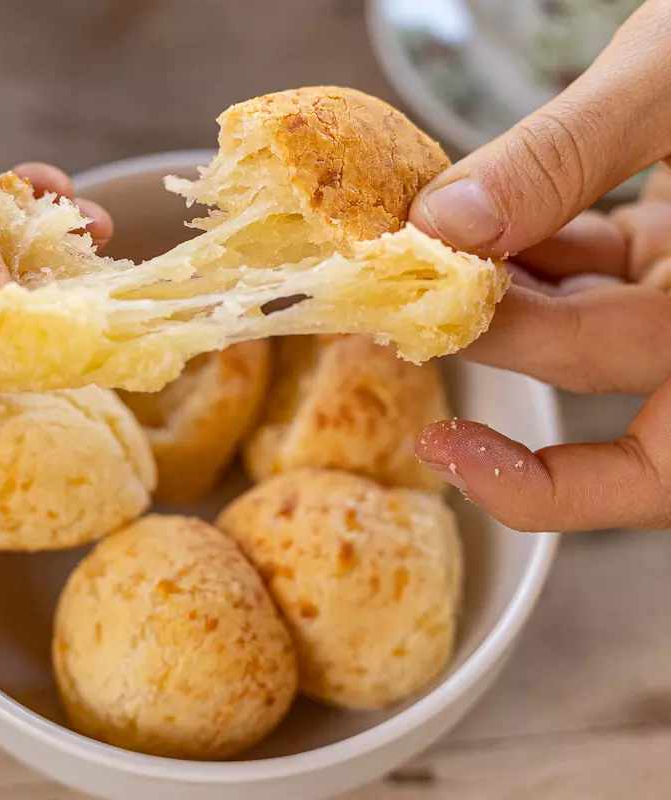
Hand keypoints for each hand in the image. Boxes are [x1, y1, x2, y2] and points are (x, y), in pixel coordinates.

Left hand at [409, 0, 670, 531]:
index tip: (447, 450)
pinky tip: (480, 221)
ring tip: (433, 256)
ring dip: (506, 290)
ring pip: (590, 322)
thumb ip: (566, 153)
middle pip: (602, 374)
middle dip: (503, 337)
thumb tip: (449, 222)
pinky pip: (596, 267)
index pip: (652, 463)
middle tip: (415, 305)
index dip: (545, 482)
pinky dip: (533, 248)